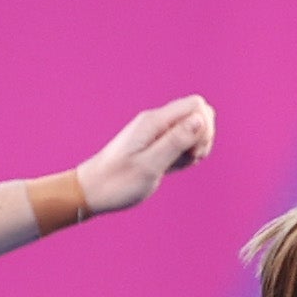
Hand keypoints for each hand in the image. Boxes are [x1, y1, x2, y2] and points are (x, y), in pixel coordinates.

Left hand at [75, 98, 216, 216]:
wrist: (91, 191)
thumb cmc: (117, 182)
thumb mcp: (149, 165)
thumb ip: (176, 141)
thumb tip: (201, 118)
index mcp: (154, 122)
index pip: (197, 105)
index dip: (205, 127)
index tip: (192, 151)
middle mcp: (157, 122)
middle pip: (199, 115)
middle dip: (203, 138)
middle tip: (187, 159)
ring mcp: (157, 133)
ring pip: (193, 130)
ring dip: (195, 149)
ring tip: (176, 166)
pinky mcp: (156, 146)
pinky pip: (182, 144)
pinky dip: (185, 156)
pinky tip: (171, 168)